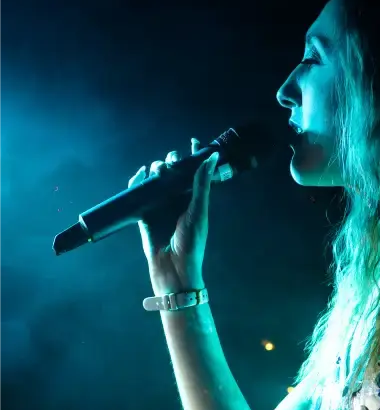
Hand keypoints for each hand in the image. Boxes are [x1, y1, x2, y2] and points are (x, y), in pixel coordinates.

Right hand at [127, 139, 218, 293]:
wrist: (173, 268)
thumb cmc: (191, 242)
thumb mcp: (198, 211)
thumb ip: (202, 184)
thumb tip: (213, 157)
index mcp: (193, 199)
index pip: (195, 172)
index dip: (195, 155)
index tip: (194, 141)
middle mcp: (177, 200)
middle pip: (173, 172)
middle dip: (172, 161)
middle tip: (173, 161)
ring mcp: (160, 205)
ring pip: (156, 179)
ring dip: (156, 169)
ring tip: (159, 169)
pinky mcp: (143, 213)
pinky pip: (138, 193)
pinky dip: (137, 181)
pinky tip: (140, 174)